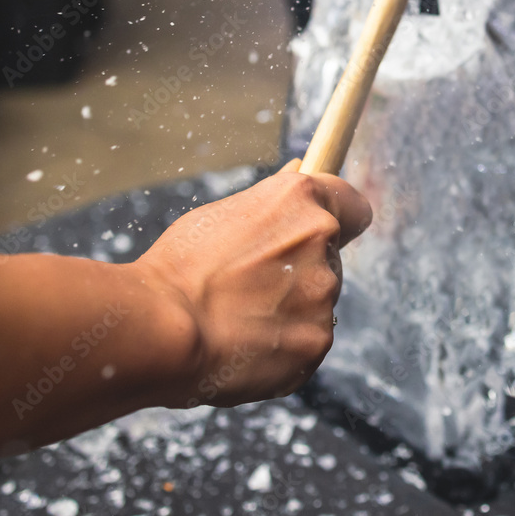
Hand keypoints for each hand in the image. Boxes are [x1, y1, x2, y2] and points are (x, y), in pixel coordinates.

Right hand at [135, 163, 371, 406]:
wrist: (161, 328)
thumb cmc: (180, 267)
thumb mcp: (221, 214)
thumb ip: (271, 200)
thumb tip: (301, 170)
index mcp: (301, 199)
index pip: (353, 206)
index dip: (339, 220)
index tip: (323, 233)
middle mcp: (322, 239)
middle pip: (330, 257)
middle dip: (301, 269)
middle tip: (250, 284)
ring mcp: (324, 293)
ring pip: (318, 301)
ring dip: (291, 308)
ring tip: (239, 316)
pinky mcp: (317, 340)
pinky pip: (307, 340)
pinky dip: (284, 345)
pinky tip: (246, 343)